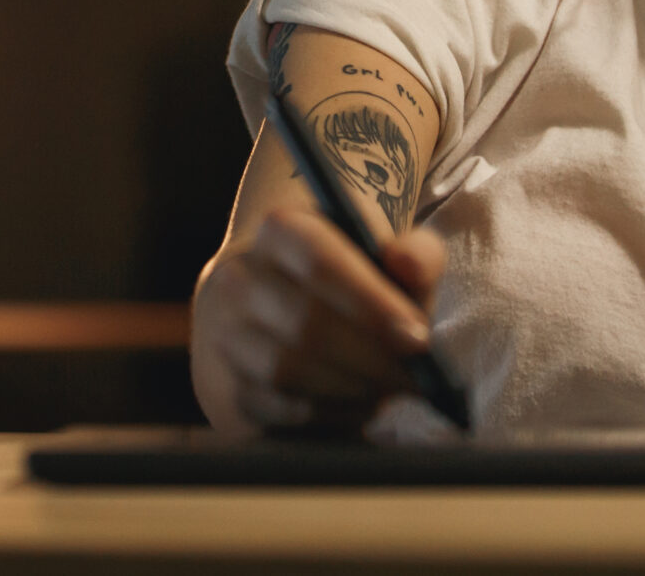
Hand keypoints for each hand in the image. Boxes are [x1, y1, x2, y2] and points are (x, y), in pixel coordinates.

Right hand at [192, 209, 446, 434]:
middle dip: (372, 359)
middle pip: (306, 324)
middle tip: (418, 380)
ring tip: (390, 390)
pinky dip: (327, 415)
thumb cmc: (351, 278)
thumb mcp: (388, 256)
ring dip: (351, 389)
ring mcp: (225, 333)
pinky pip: (276, 409)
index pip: (321, 262)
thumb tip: (406, 262)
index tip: (419, 339)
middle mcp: (240, 276)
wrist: (282, 299)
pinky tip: (360, 407)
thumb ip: (414, 252)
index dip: (372, 303)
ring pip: (287, 371)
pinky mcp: (226, 385)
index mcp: (280, 229)